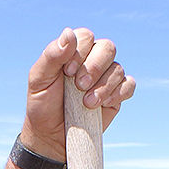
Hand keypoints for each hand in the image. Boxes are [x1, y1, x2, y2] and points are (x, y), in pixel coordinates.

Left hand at [21, 27, 134, 161]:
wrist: (51, 135)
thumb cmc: (43, 104)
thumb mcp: (39, 79)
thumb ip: (52, 55)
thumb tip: (69, 33)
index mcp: (73, 51)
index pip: (86, 36)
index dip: (80, 52)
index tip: (66, 72)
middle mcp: (92, 60)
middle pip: (107, 47)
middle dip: (95, 67)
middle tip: (79, 86)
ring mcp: (106, 78)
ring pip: (117, 68)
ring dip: (104, 86)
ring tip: (87, 103)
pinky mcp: (116, 95)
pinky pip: (129, 85)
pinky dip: (119, 93)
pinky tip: (104, 104)